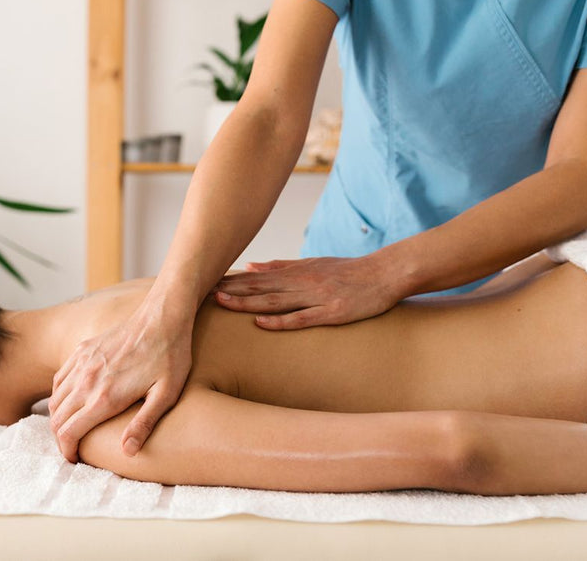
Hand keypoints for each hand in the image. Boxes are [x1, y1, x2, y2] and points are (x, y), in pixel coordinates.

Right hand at [48, 302, 192, 462]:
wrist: (163, 317)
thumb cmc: (170, 357)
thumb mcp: (166, 395)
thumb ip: (144, 424)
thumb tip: (127, 452)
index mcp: (105, 397)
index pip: (69, 432)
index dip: (67, 452)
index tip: (74, 460)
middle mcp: (87, 381)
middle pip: (56, 419)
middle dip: (61, 439)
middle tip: (73, 448)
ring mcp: (82, 363)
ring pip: (55, 399)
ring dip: (58, 418)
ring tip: (72, 428)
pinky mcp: (82, 350)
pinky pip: (60, 378)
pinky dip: (59, 395)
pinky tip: (72, 401)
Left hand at [213, 254, 405, 329]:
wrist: (384, 274)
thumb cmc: (347, 271)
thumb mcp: (313, 264)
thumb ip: (282, 267)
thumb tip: (250, 267)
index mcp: (296, 271)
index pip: (257, 277)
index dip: (231, 280)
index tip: (206, 282)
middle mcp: (302, 282)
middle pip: (260, 287)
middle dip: (231, 290)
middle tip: (202, 292)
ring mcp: (316, 297)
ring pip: (275, 301)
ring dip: (247, 302)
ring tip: (222, 303)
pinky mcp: (331, 312)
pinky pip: (302, 318)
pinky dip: (280, 321)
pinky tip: (261, 323)